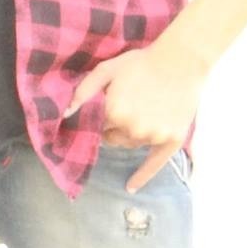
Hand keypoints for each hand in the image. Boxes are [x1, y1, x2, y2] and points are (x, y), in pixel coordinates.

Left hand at [67, 42, 206, 191]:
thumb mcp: (107, 69)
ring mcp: (153, 136)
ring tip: (143, 112)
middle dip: (115, 128)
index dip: (101, 118)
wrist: (181, 60)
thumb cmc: (141, 62)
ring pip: (131, 145)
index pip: (97, 127)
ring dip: (131, 136)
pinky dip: (141, 176)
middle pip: (113, 140)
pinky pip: (153, 165)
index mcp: (114, 112)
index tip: (106, 111)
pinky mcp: (171, 140)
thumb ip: (83, 91)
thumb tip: (65, 115)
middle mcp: (132, 128)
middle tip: (127, 108)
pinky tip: (130, 187)